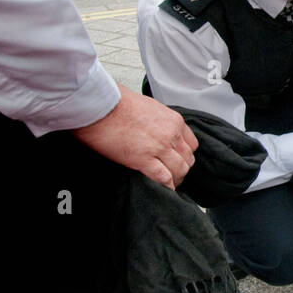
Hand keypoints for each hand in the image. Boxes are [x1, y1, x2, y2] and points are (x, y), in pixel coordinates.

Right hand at [71, 85, 197, 189]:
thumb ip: (159, 121)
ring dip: (175, 179)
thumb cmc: (118, 103)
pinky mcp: (143, 160)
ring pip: (180, 170)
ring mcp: (159, 148)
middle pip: (188, 159)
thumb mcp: (149, 107)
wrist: (101, 106)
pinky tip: (162, 189)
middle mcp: (171, 135)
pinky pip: (163, 178)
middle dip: (181, 169)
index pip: (191, 145)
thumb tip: (157, 129)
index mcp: (173, 121)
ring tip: (168, 184)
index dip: (185, 155)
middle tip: (173, 174)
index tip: (179, 160)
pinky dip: (165, 186)